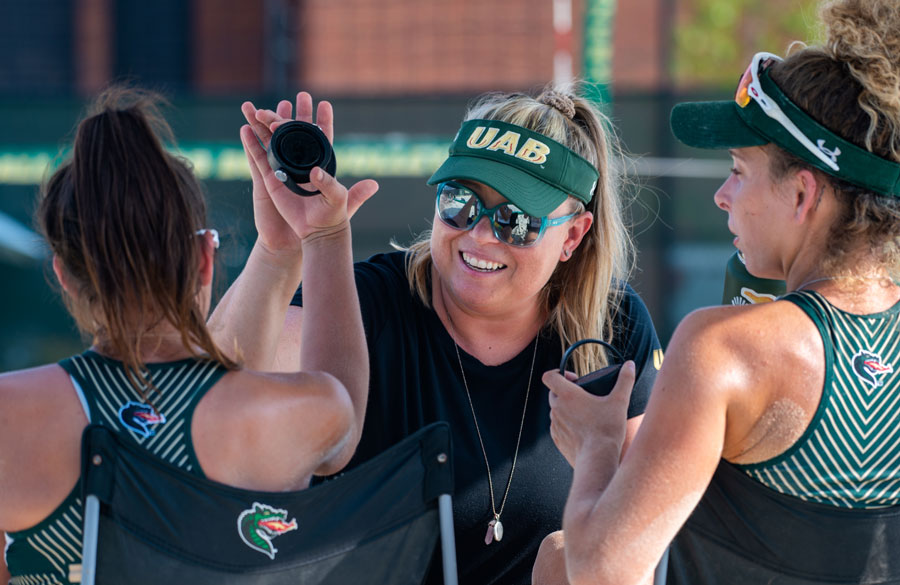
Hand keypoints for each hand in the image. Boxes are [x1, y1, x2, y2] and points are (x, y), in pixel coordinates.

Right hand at [239, 92, 378, 251]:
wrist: (312, 234)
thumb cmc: (331, 218)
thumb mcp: (341, 202)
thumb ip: (345, 188)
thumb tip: (319, 172)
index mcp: (321, 164)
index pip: (322, 137)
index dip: (322, 120)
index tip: (324, 104)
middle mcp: (301, 164)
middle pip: (294, 134)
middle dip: (292, 115)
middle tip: (292, 98)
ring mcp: (284, 170)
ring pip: (272, 142)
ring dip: (265, 125)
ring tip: (258, 107)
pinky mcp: (269, 180)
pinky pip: (257, 158)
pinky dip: (251, 144)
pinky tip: (245, 128)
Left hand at [544, 361, 634, 466]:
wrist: (597, 459)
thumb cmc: (607, 429)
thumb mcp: (619, 402)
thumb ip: (625, 381)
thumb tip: (630, 364)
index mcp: (567, 395)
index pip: (549, 376)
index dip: (559, 373)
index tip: (574, 378)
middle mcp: (556, 408)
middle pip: (553, 392)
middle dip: (565, 391)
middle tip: (583, 395)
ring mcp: (555, 425)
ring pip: (555, 410)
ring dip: (566, 408)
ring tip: (584, 413)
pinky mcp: (557, 439)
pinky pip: (558, 426)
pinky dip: (566, 424)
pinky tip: (581, 428)